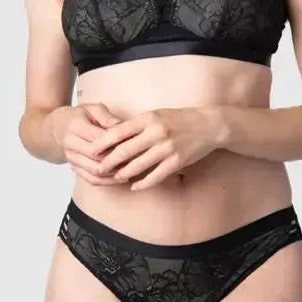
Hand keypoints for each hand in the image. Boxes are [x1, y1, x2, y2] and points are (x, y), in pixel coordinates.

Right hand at [52, 103, 126, 186]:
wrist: (57, 128)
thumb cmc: (79, 116)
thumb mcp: (92, 109)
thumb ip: (107, 117)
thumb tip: (122, 127)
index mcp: (75, 126)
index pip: (98, 138)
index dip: (116, 143)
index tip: (133, 142)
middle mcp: (71, 144)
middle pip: (96, 157)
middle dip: (117, 160)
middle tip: (135, 158)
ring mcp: (71, 158)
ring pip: (94, 171)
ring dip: (113, 173)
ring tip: (131, 170)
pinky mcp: (74, 168)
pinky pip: (90, 180)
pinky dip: (106, 181)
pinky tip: (120, 178)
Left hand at [89, 108, 221, 190]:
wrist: (209, 125)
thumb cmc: (180, 119)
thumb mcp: (157, 115)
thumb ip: (138, 125)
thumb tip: (114, 136)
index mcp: (149, 118)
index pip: (119, 131)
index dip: (103, 142)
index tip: (91, 150)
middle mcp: (156, 132)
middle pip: (125, 150)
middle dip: (109, 162)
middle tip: (97, 168)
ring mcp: (167, 148)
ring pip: (138, 165)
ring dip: (123, 174)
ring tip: (115, 177)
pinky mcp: (177, 162)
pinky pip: (155, 176)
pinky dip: (143, 183)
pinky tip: (135, 186)